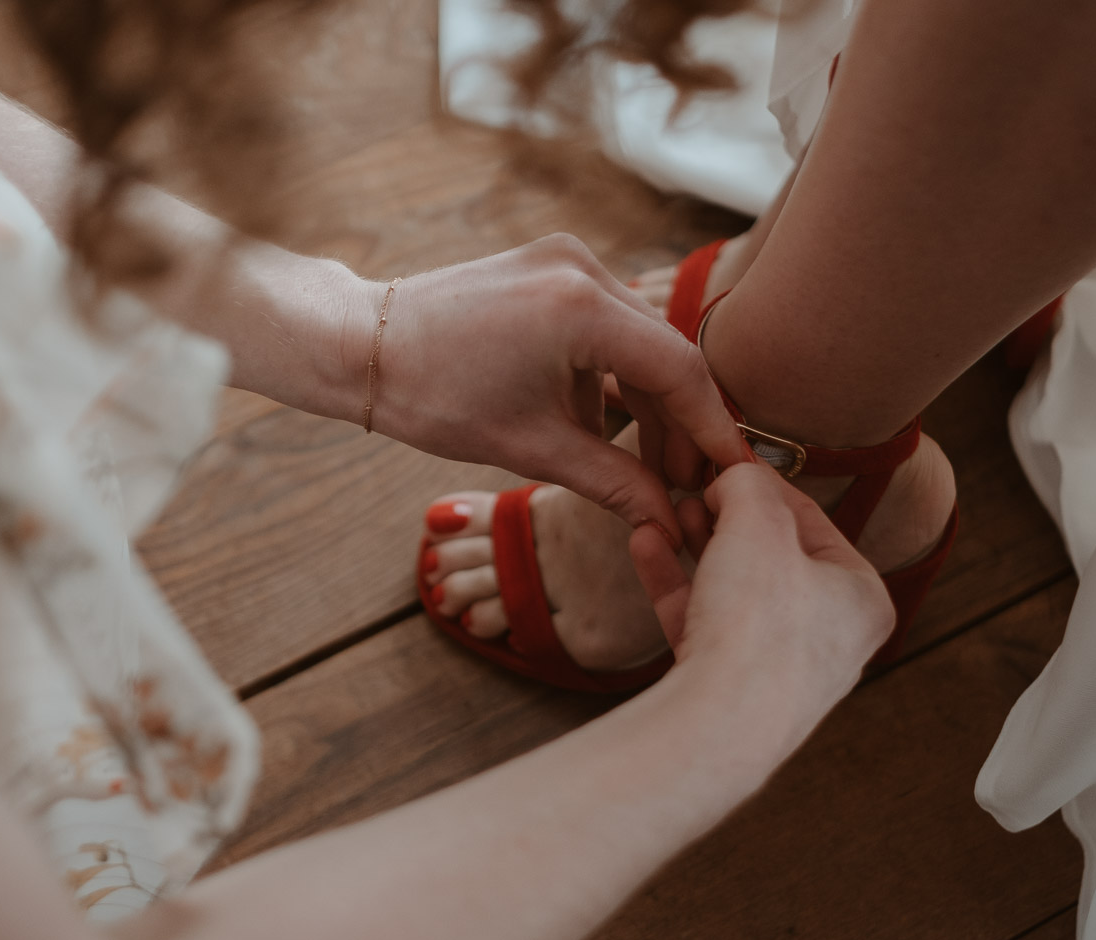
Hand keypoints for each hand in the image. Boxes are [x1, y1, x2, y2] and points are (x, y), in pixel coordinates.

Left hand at [364, 235, 749, 548]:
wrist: (363, 346)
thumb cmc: (434, 397)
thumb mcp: (532, 449)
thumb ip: (614, 484)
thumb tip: (671, 523)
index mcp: (581, 307)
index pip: (679, 370)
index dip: (712, 429)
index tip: (732, 475)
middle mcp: (583, 268)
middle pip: (663, 353)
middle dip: (679, 423)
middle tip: (686, 486)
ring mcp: (567, 260)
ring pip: (637, 341)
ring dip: (647, 402)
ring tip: (649, 469)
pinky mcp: (551, 267)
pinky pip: (606, 325)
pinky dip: (613, 375)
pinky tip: (602, 427)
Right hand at [628, 462, 893, 705]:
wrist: (716, 725)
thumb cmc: (758, 622)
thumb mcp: (757, 522)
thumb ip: (748, 484)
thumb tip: (735, 477)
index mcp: (863, 598)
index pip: (812, 520)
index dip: (763, 484)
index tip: (723, 464)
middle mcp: (830, 640)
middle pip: (772, 557)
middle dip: (724, 519)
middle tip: (692, 491)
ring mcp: (779, 672)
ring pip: (733, 591)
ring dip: (696, 548)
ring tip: (666, 514)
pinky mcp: (730, 693)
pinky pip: (703, 625)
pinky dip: (676, 585)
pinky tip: (644, 544)